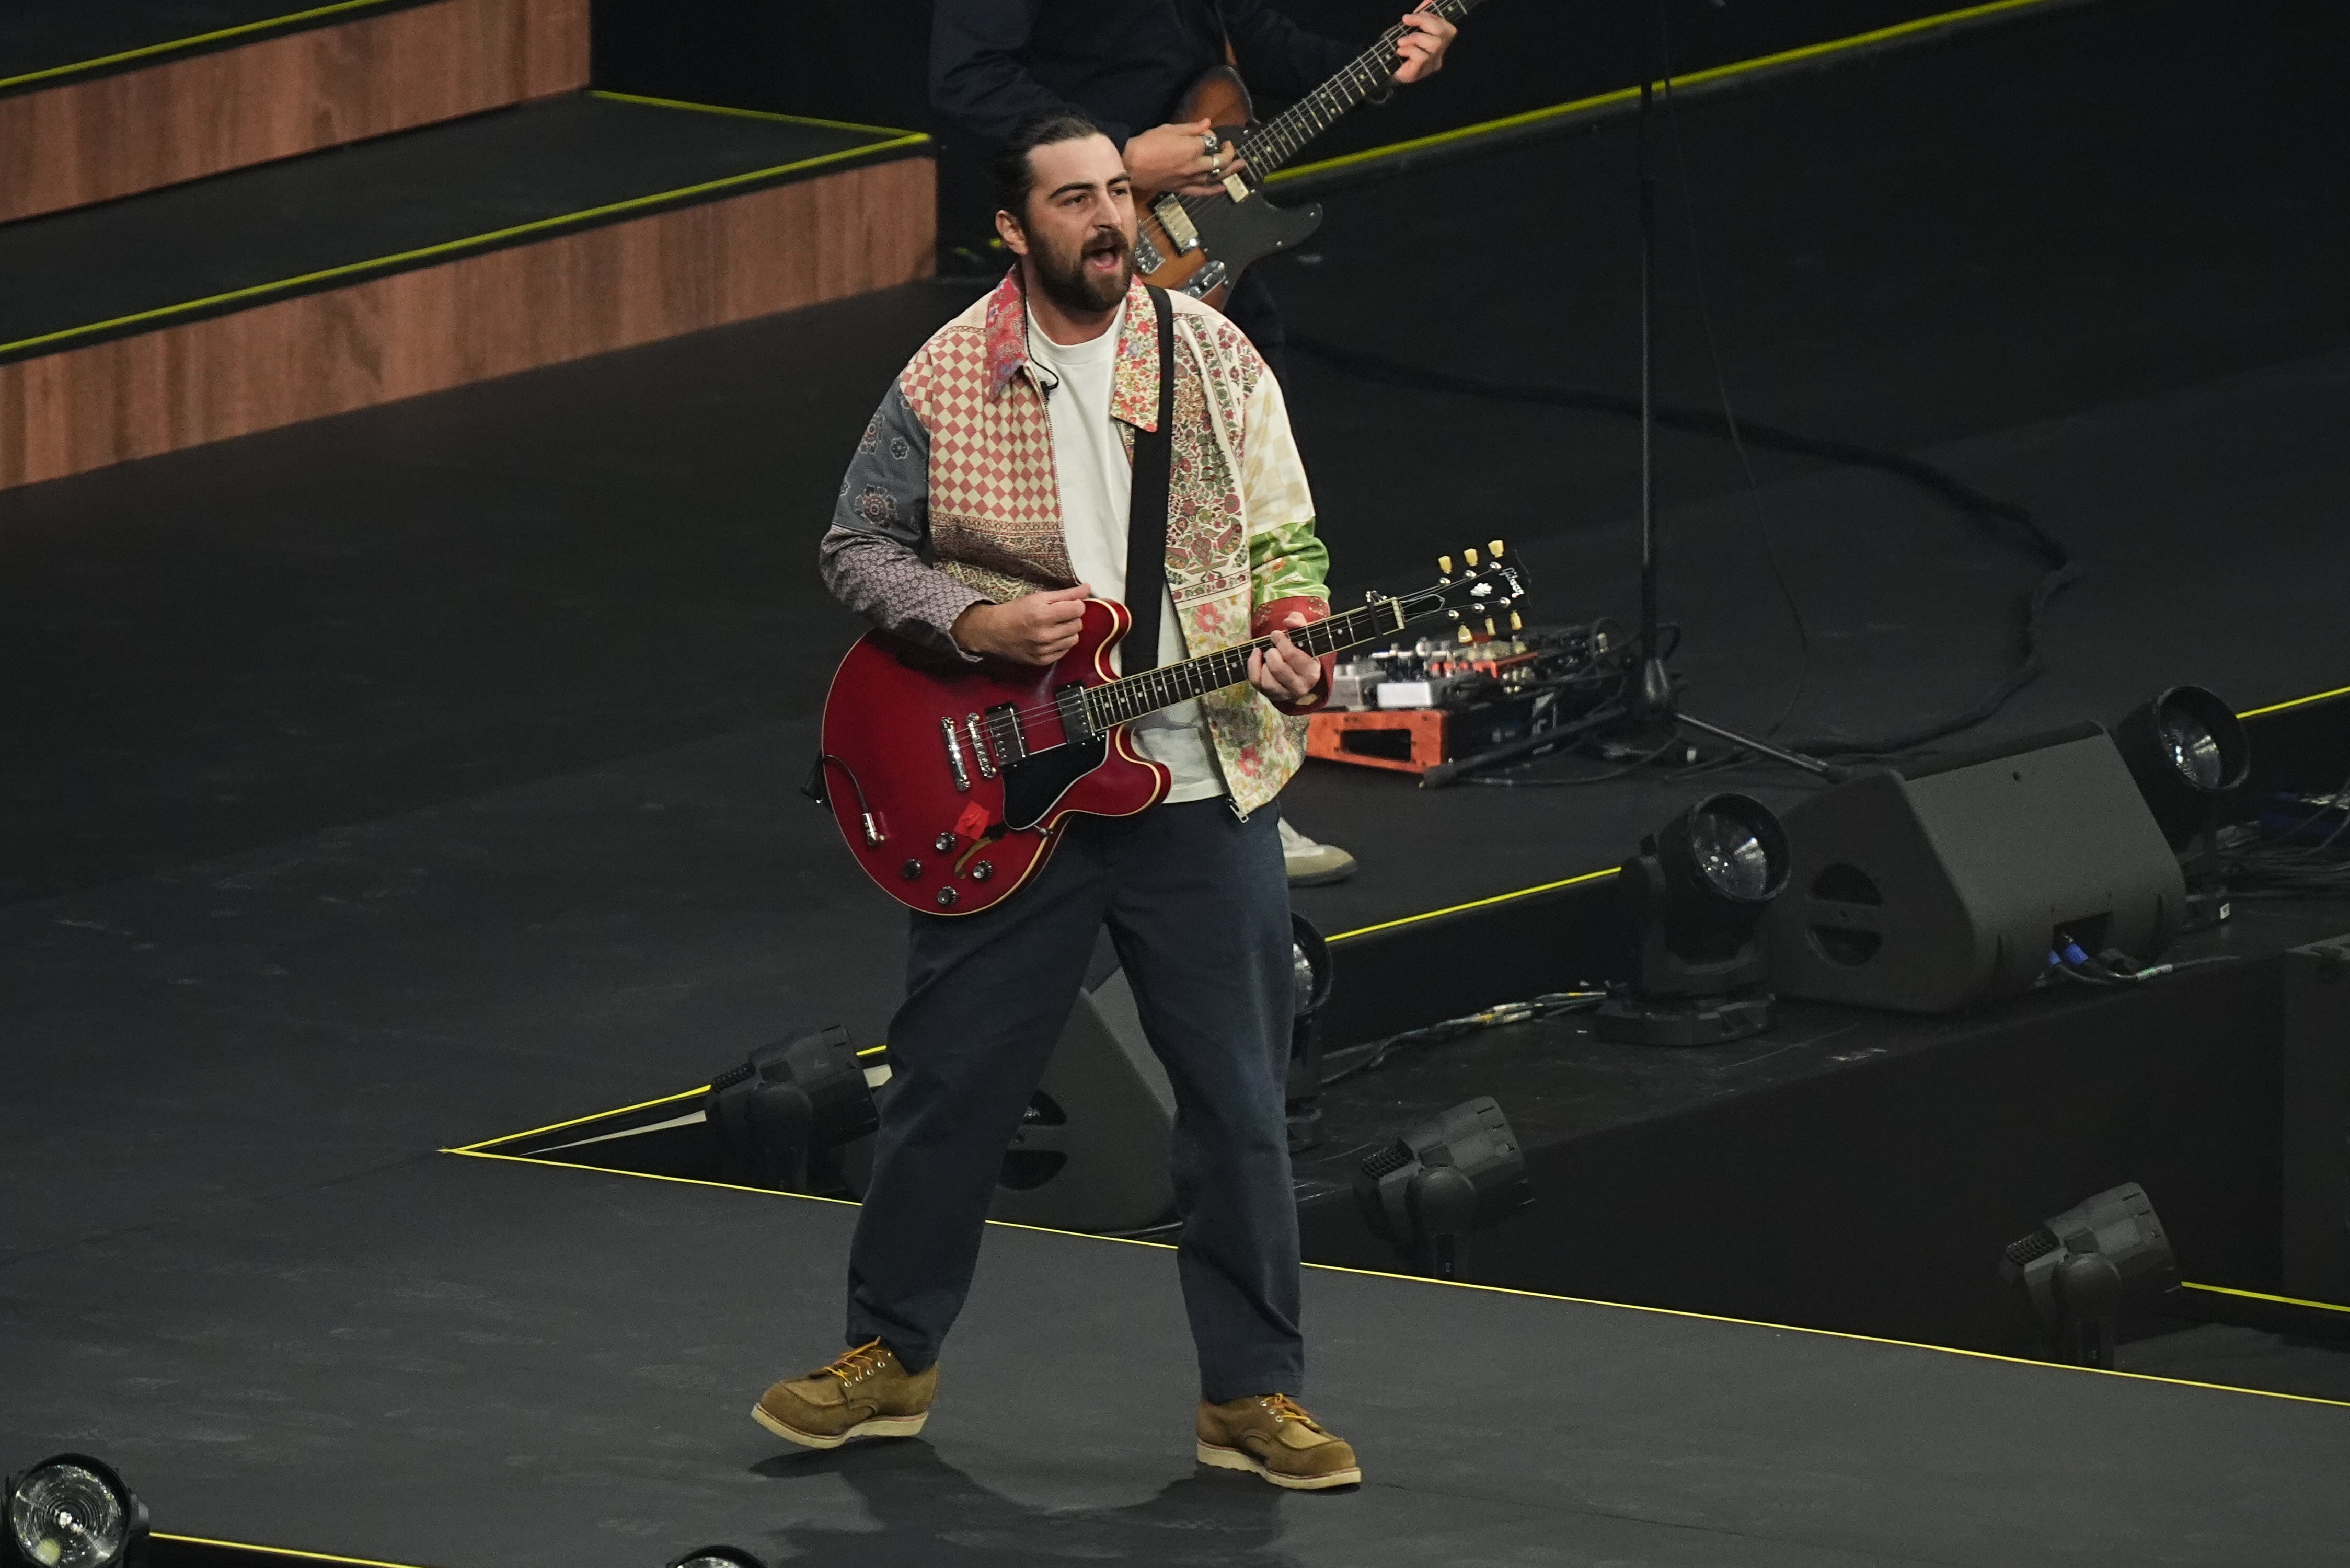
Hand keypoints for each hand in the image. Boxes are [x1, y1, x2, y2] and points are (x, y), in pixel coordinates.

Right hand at [953, 584, 1091, 664]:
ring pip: (1074, 639)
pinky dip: (1061, 644)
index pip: (1078, 609)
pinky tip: (1049, 638)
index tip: (1068, 604)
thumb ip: (1066, 594)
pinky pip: (1065, 651)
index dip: (1076, 605)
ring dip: (1068, 631)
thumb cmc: (1015, 611)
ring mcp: (1044, 650)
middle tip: (1058, 615)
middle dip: (1071, 618)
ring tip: (1054, 627)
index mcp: (1043, 615)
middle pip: (1078, 624)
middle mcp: (1045, 634)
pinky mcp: (1042, 661)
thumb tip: (1088, 588)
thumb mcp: (1038, 597)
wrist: (992, 632)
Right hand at [1124, 120, 1245, 199]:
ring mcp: (1190, 179)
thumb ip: (1191, 128)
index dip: (1211, 136)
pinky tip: (1223, 187)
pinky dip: (1215, 190)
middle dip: (1228, 153)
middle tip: (1231, 148)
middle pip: (1219, 160)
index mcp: (1193, 148)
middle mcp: (1195, 165)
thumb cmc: (1146, 144)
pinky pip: (1203, 191)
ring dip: (1230, 171)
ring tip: (1240, 166)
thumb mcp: (1169, 129)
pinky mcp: (1182, 189)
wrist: (1130, 164)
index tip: (1207, 133)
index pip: (1211, 141)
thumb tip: (1207, 124)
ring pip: (1216, 176)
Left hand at [1248, 613, 1321, 702]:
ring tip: (1269, 655)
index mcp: (1312, 672)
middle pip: (1278, 669)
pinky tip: (1256, 655)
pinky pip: (1257, 682)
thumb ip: (1299, 622)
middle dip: (1272, 653)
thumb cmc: (1301, 650)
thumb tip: (1288, 621)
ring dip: (1264, 663)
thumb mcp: (1304, 634)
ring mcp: (1285, 694)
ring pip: (1268, 680)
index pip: (1292, 655)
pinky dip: (1253, 666)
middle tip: (1272, 646)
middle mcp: (1300, 687)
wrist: (1299, 671)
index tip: (1276, 634)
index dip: (1281, 642)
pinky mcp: (1271, 695)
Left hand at [1391, 6, 1455, 83]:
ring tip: (1400, 41)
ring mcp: (1430, 64)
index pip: (1447, 27)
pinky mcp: (1420, 72)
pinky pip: (1422, 56)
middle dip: (1424, 21)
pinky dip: (1409, 50)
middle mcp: (1438, 54)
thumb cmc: (1396, 49)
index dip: (1431, 16)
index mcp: (1438, 43)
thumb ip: (1420, 16)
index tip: (1412, 15)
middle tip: (1405, 20)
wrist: (1381, 71)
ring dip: (1414, 37)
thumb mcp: (1408, 28)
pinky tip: (1400, 52)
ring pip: (1434, 44)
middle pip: (1444, 33)